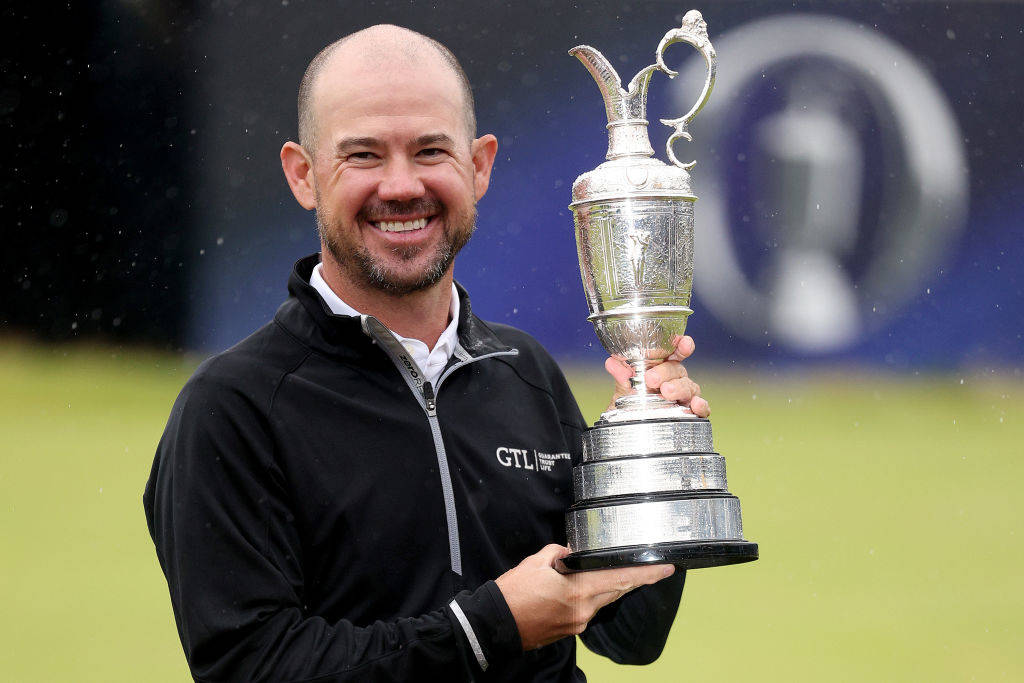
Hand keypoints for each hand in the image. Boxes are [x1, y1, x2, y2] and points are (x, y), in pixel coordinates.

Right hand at [494, 544, 674, 649]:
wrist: (495, 625)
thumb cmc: (513, 593)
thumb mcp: (536, 562)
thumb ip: (560, 554)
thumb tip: (573, 554)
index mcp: (578, 590)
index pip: (620, 579)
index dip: (646, 574)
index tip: (666, 568)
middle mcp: (583, 610)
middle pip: (617, 591)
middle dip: (636, 579)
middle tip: (656, 569)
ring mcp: (578, 623)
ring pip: (602, 600)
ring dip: (610, 586)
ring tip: (617, 572)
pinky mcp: (570, 630)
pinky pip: (587, 608)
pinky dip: (590, 596)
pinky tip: (584, 587)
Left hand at [604, 334, 709, 416]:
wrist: (629, 433)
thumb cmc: (631, 405)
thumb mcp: (623, 390)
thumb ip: (621, 376)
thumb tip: (612, 363)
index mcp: (661, 368)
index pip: (674, 352)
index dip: (681, 345)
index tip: (683, 342)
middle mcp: (675, 379)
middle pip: (677, 370)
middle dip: (665, 372)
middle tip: (651, 379)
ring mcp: (684, 396)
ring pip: (690, 387)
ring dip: (679, 388)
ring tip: (667, 392)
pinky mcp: (691, 414)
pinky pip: (701, 408)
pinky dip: (701, 406)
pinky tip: (696, 405)